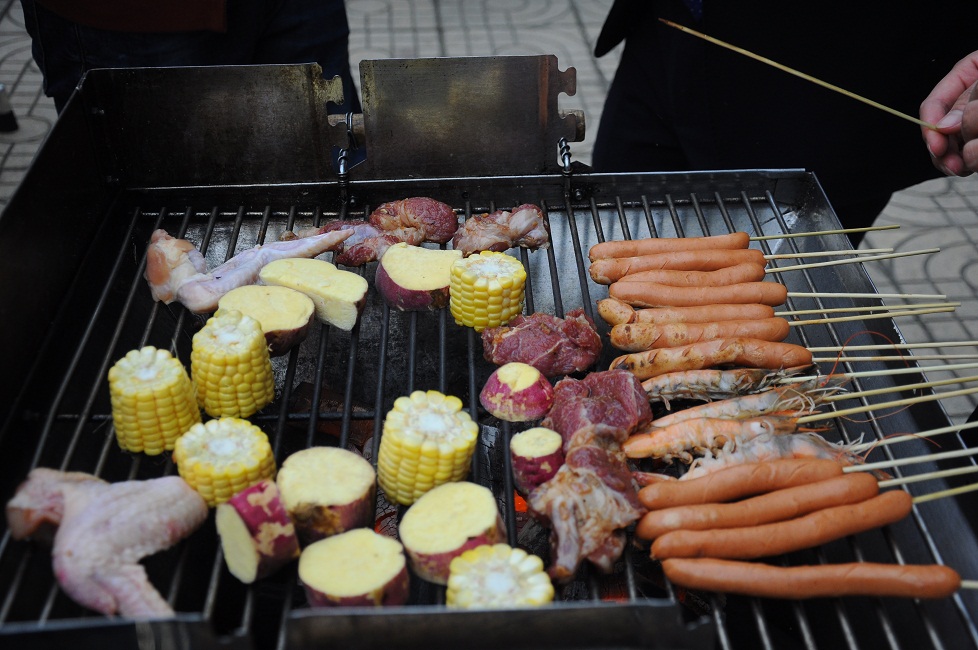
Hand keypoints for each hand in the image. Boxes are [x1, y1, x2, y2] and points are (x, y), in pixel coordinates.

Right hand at [920, 51, 977, 175]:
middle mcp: (969, 99)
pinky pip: (966, 152)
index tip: (937, 145)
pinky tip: (968, 166)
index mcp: (969, 73)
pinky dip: (967, 161)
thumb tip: (944, 125)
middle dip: (942, 148)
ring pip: (952, 144)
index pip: (935, 102)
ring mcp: (974, 121)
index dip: (930, 124)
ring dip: (954, 159)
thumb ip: (966, 98)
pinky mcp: (977, 136)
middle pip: (940, 128)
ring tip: (962, 168)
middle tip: (952, 165)